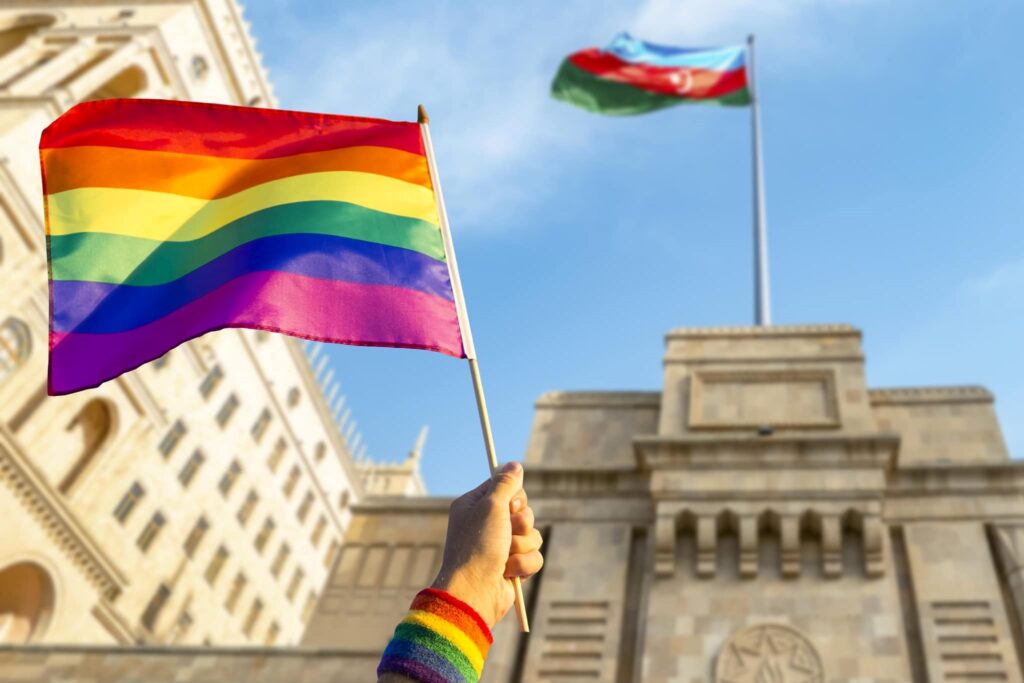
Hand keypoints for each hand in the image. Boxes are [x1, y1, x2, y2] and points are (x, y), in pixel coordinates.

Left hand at [430, 461, 542, 627]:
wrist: (474, 592)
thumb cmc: (477, 547)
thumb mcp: (491, 506)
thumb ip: (505, 483)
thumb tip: (515, 464)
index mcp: (475, 507)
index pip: (506, 489)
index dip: (515, 498)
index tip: (511, 505)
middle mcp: (487, 525)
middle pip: (524, 512)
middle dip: (522, 523)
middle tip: (508, 531)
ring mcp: (501, 547)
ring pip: (533, 535)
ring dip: (522, 545)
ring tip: (505, 556)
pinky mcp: (512, 567)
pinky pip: (534, 557)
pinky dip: (525, 564)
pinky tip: (508, 572)